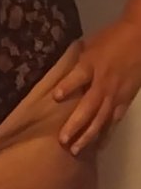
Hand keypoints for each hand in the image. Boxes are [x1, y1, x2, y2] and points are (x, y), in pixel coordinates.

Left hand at [53, 19, 140, 154]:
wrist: (139, 39)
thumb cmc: (110, 39)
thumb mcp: (89, 45)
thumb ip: (77, 62)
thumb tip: (61, 73)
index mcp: (92, 65)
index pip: (78, 77)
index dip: (67, 87)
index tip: (55, 98)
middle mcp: (103, 83)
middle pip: (89, 107)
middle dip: (76, 125)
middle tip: (63, 141)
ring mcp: (116, 94)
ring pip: (101, 119)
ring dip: (89, 135)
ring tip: (76, 150)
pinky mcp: (125, 100)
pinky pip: (114, 120)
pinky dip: (106, 133)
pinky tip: (99, 144)